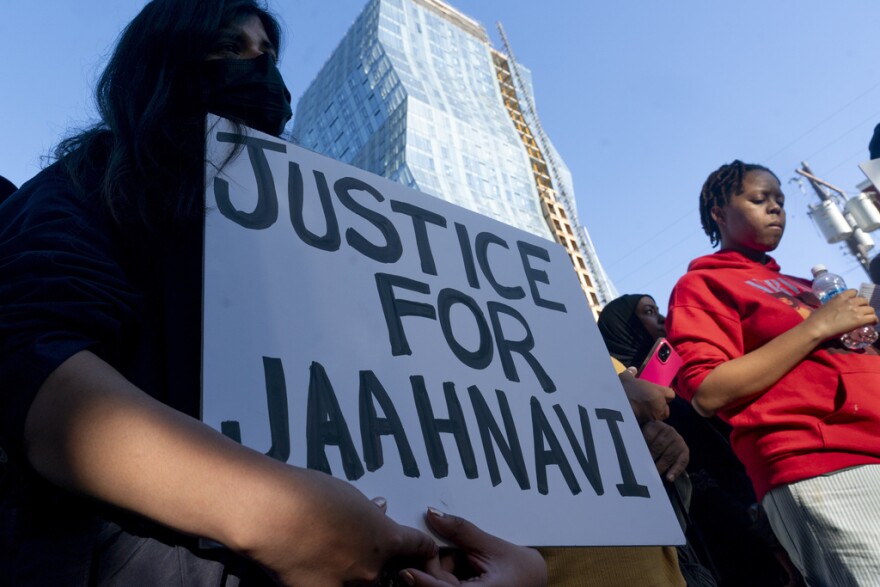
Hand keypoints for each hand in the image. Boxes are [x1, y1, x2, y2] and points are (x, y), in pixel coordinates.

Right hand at [243, 469, 436, 586]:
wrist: (274, 514)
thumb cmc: (307, 496)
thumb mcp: (348, 495)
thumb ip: (368, 511)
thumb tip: (375, 512)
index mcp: (386, 539)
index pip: (420, 548)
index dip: (424, 550)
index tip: (421, 552)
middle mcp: (372, 569)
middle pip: (385, 572)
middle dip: (374, 562)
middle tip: (349, 546)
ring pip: (358, 585)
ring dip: (348, 574)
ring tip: (323, 552)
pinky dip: (324, 580)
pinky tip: (307, 566)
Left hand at [399, 509, 546, 586]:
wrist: (535, 581)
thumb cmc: (522, 569)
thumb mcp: (493, 546)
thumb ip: (462, 531)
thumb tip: (433, 514)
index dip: (423, 581)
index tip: (406, 571)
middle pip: (438, 585)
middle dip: (438, 565)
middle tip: (449, 547)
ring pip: (441, 585)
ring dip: (444, 569)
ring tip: (469, 558)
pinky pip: (447, 586)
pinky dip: (449, 573)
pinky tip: (465, 565)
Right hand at [620, 367, 673, 423]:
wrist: (616, 407)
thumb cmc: (624, 390)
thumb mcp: (625, 378)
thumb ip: (630, 373)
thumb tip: (633, 369)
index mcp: (658, 392)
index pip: (671, 394)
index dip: (665, 394)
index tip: (659, 394)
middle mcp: (659, 405)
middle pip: (666, 409)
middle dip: (660, 408)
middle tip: (651, 405)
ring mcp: (654, 416)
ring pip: (659, 417)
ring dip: (655, 416)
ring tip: (645, 413)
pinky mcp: (648, 425)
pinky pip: (651, 423)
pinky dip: (647, 422)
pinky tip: (639, 418)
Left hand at [640, 421, 688, 481]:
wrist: (666, 436)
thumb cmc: (650, 438)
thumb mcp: (642, 432)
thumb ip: (636, 438)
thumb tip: (627, 448)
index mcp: (655, 425)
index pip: (648, 437)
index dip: (642, 448)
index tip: (635, 458)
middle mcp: (668, 431)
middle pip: (658, 447)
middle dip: (650, 459)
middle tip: (642, 469)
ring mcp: (678, 440)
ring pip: (668, 456)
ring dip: (660, 467)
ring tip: (653, 476)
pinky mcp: (685, 451)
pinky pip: (682, 462)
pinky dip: (675, 471)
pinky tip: (669, 478)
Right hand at [804, 289, 877, 340]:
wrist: (817, 327)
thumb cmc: (816, 318)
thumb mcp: (825, 306)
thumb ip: (833, 305)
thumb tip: (833, 310)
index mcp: (840, 296)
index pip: (854, 292)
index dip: (855, 297)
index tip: (854, 303)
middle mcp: (850, 301)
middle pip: (864, 300)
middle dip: (864, 306)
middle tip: (862, 312)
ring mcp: (855, 310)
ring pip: (871, 309)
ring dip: (869, 313)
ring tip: (867, 318)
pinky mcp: (859, 320)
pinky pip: (873, 318)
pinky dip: (874, 320)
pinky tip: (872, 323)